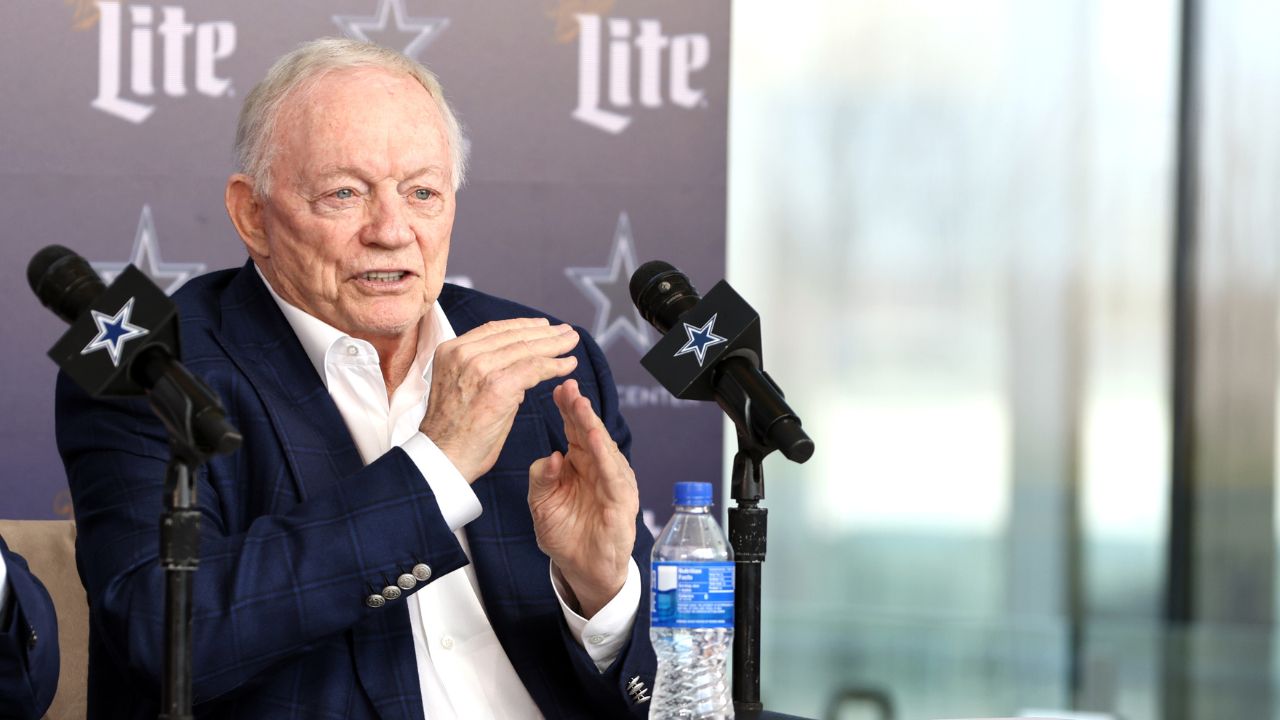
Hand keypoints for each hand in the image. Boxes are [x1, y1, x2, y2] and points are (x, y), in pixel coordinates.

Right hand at [421, 318, 578, 481]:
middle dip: (545, 333)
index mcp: (451, 350)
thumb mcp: (462, 388)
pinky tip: (569, 364)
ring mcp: (480, 367)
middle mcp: (463, 353)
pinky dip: (555, 366)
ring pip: (526, 348)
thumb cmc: (454, 432)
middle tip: (567, 332)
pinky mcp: (497, 386)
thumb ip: (487, 372)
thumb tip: (518, 370)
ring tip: (573, 342)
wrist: (442, 458)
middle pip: (513, 335)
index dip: (523, 325)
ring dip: (555, 345)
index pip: (494, 329)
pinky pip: (534, 368)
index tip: (544, 326)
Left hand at [528, 379, 638, 617]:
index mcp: (579, 462)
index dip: (567, 408)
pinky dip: (605, 457)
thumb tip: (549, 455)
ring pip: (603, 449)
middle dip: (580, 409)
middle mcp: (598, 467)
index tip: (558, 388)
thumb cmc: (564, 533)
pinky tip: (595, 440)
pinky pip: (614, 475)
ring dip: (592, 426)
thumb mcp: (540, 503)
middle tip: (570, 387)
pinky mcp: (622, 501)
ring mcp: (613, 482)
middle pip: (589, 432)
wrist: (582, 567)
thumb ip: (541, 478)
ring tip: (581, 406)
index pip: (573, 428)